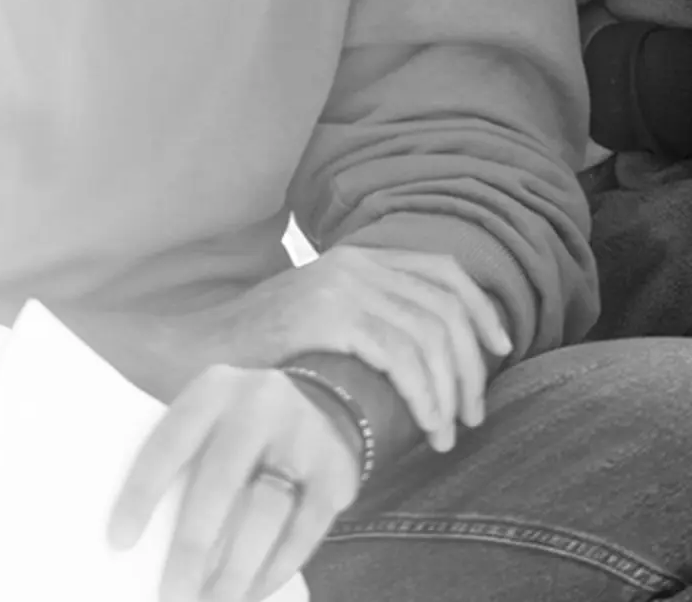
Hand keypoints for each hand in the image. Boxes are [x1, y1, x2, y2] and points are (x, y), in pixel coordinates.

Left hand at [109, 366, 361, 601]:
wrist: (324, 406)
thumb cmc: (238, 428)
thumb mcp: (209, 419)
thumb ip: (183, 460)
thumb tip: (143, 539)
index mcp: (214, 390)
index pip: (170, 444)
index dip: (142, 494)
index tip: (120, 542)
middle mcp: (260, 405)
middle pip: (220, 482)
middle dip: (192, 547)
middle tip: (173, 593)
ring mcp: (304, 437)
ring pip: (266, 513)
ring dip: (237, 568)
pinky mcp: (337, 474)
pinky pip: (304, 532)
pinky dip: (275, 569)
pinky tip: (252, 592)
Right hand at [198, 247, 507, 451]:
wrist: (192, 353)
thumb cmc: (257, 353)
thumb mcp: (320, 324)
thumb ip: (368, 324)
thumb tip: (428, 362)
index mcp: (358, 259)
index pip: (442, 272)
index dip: (480, 310)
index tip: (499, 351)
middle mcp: (354, 263)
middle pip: (444, 307)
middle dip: (470, 366)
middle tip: (471, 415)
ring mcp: (341, 285)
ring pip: (429, 335)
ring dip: (448, 391)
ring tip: (445, 433)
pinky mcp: (328, 314)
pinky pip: (400, 354)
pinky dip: (423, 393)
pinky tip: (423, 423)